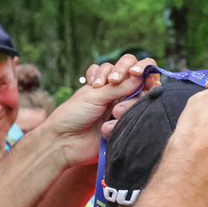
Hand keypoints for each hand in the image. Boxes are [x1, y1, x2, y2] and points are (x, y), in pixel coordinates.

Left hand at [42, 55, 159, 165]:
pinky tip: (106, 129)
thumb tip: (142, 77)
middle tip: (118, 96)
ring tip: (114, 114)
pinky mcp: (125, 126)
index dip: (135, 67)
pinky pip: (136, 119)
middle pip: (141, 82)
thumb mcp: (95, 95)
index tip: (124, 76)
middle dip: (131, 89)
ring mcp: (124, 109)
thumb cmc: (74, 114)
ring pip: (141, 101)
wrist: (64, 141)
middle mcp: (119, 93)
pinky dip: (120, 123)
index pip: (131, 65)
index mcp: (109, 80)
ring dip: (127, 106)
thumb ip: (120, 86)